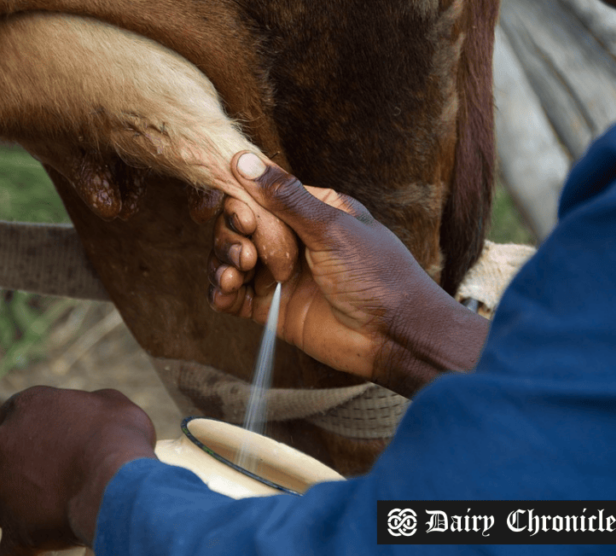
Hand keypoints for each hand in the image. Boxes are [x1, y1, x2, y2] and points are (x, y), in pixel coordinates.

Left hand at [0, 386, 156, 555]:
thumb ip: (94, 406)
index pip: (13, 412)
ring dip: (13, 510)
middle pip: (5, 458)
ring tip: (43, 521)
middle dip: (24, 468)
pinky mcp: (14, 531)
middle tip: (59, 479)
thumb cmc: (119, 436)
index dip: (29, 426)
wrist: (116, 477)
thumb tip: (98, 419)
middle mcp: (5, 444)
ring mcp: (4, 490)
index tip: (48, 438)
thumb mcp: (114, 405)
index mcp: (28, 408)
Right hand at [208, 152, 487, 394]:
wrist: (395, 336)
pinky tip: (227, 290)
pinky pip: (231, 295)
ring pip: (229, 258)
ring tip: (237, 273)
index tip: (233, 215)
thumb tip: (244, 160)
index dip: (236, 201)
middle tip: (248, 254)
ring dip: (222, 261)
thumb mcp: (332, 228)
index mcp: (309, 210)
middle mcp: (289, 239)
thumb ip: (286, 198)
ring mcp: (278, 274)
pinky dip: (221, 291)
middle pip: (236, 226)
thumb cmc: (377, 275)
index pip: (257, 194)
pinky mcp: (270, 309)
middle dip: (230, 236)